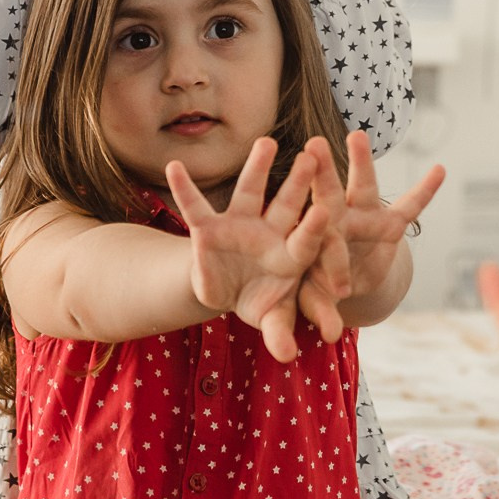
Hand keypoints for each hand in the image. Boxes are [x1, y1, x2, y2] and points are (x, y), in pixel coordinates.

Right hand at [165, 138, 332, 362]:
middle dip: (298, 182)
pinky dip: (184, 188)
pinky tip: (173, 165)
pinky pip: (194, 206)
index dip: (314, 228)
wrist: (233, 291)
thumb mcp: (271, 318)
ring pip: (250, 191)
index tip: (324, 211)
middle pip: (287, 204)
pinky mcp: (209, 228)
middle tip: (313, 156)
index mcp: (291, 254)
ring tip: (267, 141)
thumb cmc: (261, 301)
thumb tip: (288, 357)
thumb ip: (279, 332)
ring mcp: (240, 225)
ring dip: (257, 166)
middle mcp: (269, 231)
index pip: (307, 239)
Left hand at [296, 132, 446, 333]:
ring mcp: (361, 218)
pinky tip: (440, 169)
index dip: (315, 227)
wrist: (345, 284)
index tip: (315, 213)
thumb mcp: (317, 302)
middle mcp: (334, 222)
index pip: (311, 233)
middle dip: (322, 173)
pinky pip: (410, 208)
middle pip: (326, 196)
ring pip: (362, 188)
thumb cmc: (320, 290)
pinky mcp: (389, 225)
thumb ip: (320, 312)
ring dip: (361, 161)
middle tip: (314, 145)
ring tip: (357, 134)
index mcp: (310, 241)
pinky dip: (425, 192)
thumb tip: (328, 335)